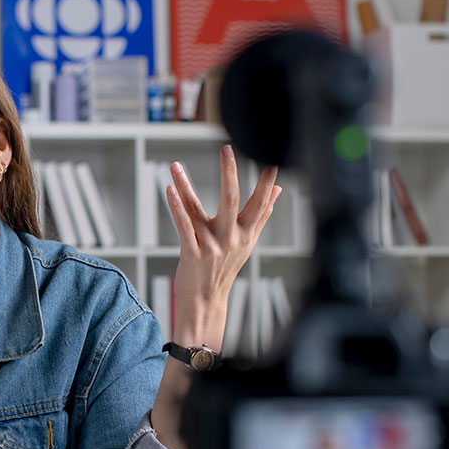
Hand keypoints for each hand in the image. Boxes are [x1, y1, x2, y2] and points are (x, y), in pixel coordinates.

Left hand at [164, 144, 280, 346]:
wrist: (207, 299)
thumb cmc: (226, 267)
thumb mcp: (248, 242)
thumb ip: (262, 215)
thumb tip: (279, 190)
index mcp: (246, 233)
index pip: (260, 202)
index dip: (267, 181)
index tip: (272, 158)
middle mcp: (230, 238)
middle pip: (232, 200)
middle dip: (230, 173)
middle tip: (227, 149)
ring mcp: (211, 246)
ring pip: (198, 210)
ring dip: (185, 186)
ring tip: (175, 166)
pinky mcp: (192, 254)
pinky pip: (183, 226)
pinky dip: (175, 207)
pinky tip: (169, 190)